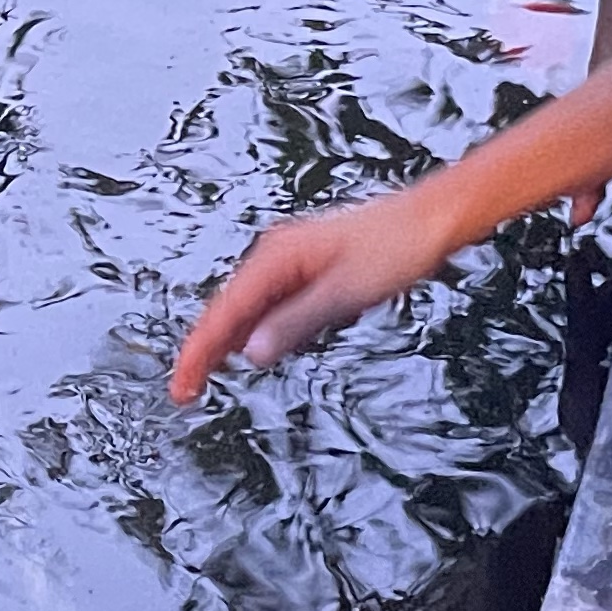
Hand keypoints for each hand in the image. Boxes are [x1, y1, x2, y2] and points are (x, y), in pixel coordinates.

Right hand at [170, 184, 465, 403]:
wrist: (429, 219)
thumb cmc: (395, 247)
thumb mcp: (344, 293)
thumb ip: (294, 323)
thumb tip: (251, 353)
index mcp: (277, 257)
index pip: (224, 312)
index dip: (198, 351)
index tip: (181, 386)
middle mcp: (276, 255)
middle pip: (228, 309)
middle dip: (204, 350)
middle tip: (185, 391)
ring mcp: (291, 261)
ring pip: (247, 308)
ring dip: (226, 341)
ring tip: (205, 378)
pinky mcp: (308, 269)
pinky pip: (270, 304)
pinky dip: (256, 329)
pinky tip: (254, 350)